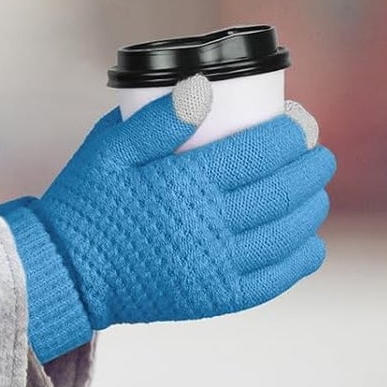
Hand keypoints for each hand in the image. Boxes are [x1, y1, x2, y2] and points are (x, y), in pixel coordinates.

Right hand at [0, 75, 334, 361]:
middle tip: (317, 151)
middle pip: (282, 191)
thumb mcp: (109, 149)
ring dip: (311, 207)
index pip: (259, 153)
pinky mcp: (216, 297)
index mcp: (184, 184)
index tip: (298, 122)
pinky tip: (308, 240)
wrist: (69, 270)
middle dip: (311, 167)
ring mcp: (215, 267)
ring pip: (287, 234)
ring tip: (315, 189)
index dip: (290, 134)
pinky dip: (301, 257)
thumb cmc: (88, 201)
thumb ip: (156, 120)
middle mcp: (207, 227)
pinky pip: (275, 278)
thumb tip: (203, 89)